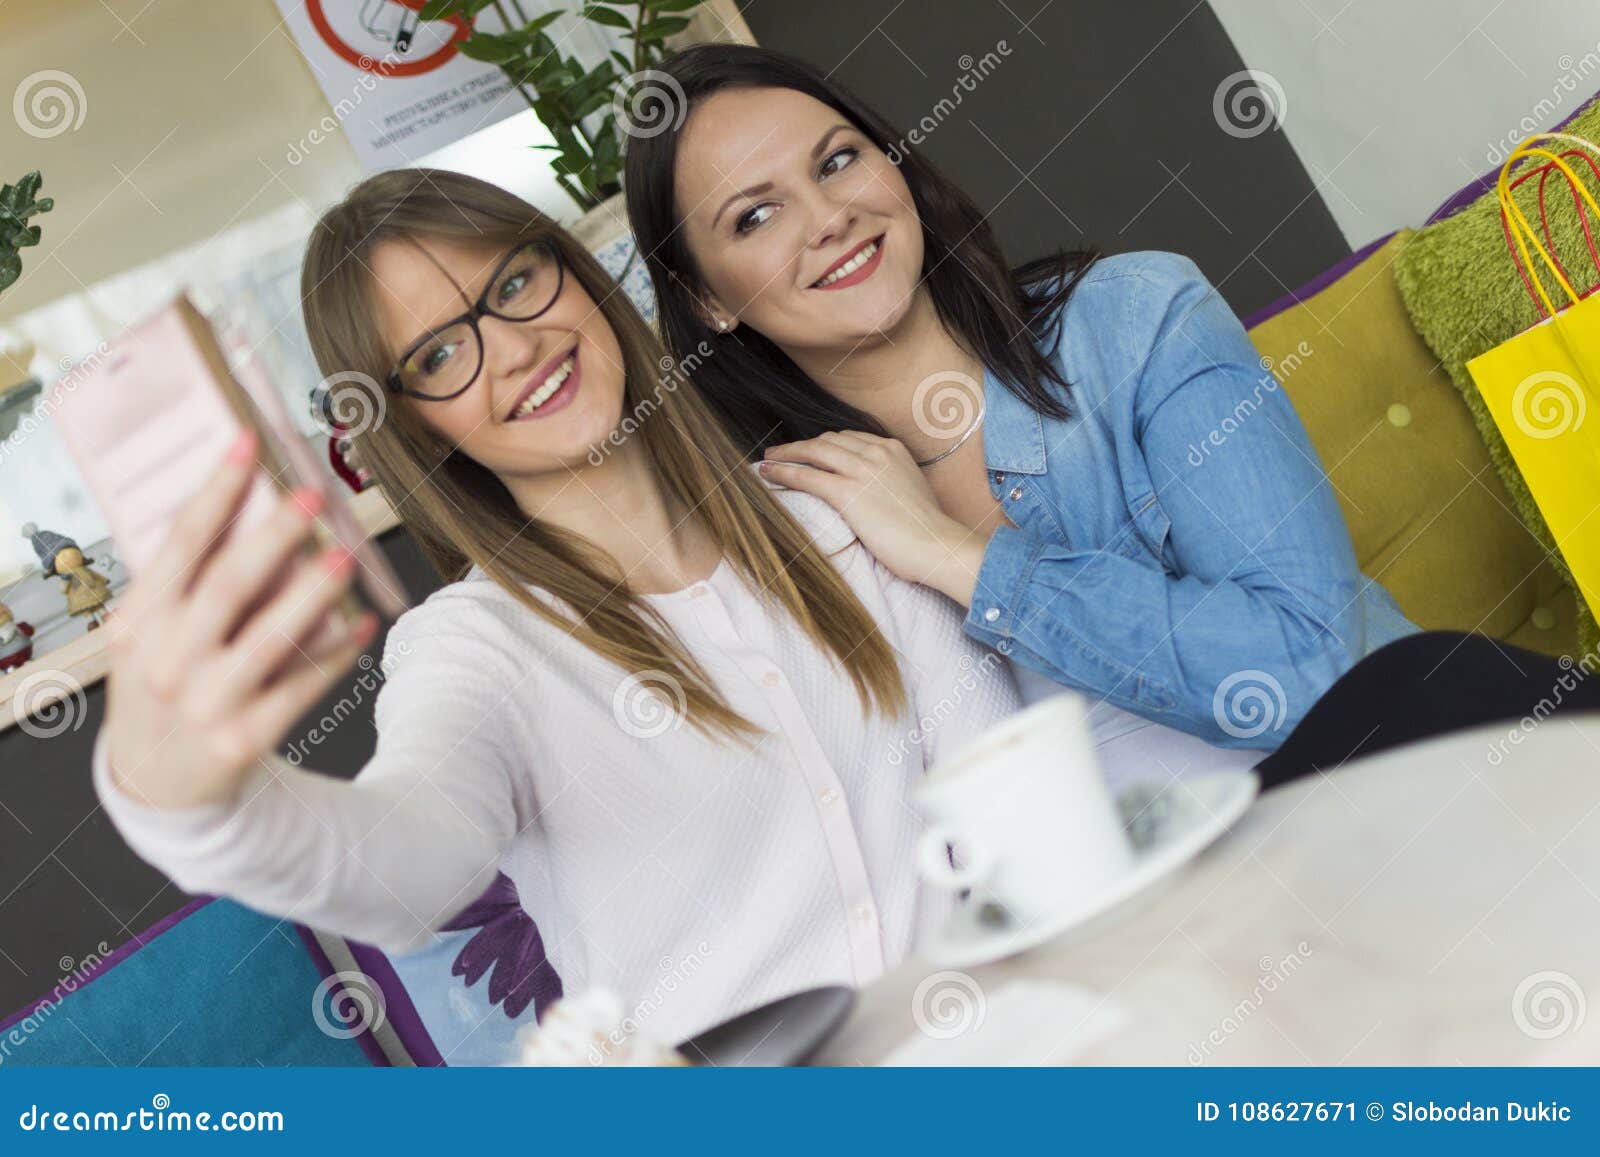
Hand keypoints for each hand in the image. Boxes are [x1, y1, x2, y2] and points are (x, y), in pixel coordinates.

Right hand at [102, 430, 377, 810]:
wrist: (157, 782)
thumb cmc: (164, 683)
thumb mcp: (152, 633)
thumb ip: (188, 583)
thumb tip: (251, 505)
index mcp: (140, 621)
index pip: (180, 544)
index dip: (217, 491)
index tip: (249, 444)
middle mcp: (167, 660)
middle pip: (227, 584)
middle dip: (273, 536)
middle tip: (313, 497)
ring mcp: (205, 702)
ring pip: (268, 638)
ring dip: (311, 594)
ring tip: (346, 556)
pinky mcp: (244, 738)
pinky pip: (299, 689)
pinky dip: (333, 654)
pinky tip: (363, 623)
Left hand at [758, 431, 988, 604]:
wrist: (937, 545)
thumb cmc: (927, 530)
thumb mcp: (912, 491)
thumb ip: (892, 481)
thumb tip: (875, 492)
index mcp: (893, 449)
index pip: (849, 438)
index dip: (824, 444)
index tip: (810, 451)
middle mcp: (876, 452)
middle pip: (827, 440)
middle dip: (802, 446)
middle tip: (781, 453)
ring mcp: (862, 470)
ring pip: (813, 452)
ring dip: (786, 454)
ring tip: (768, 461)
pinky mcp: (848, 492)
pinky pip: (807, 476)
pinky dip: (783, 473)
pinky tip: (767, 475)